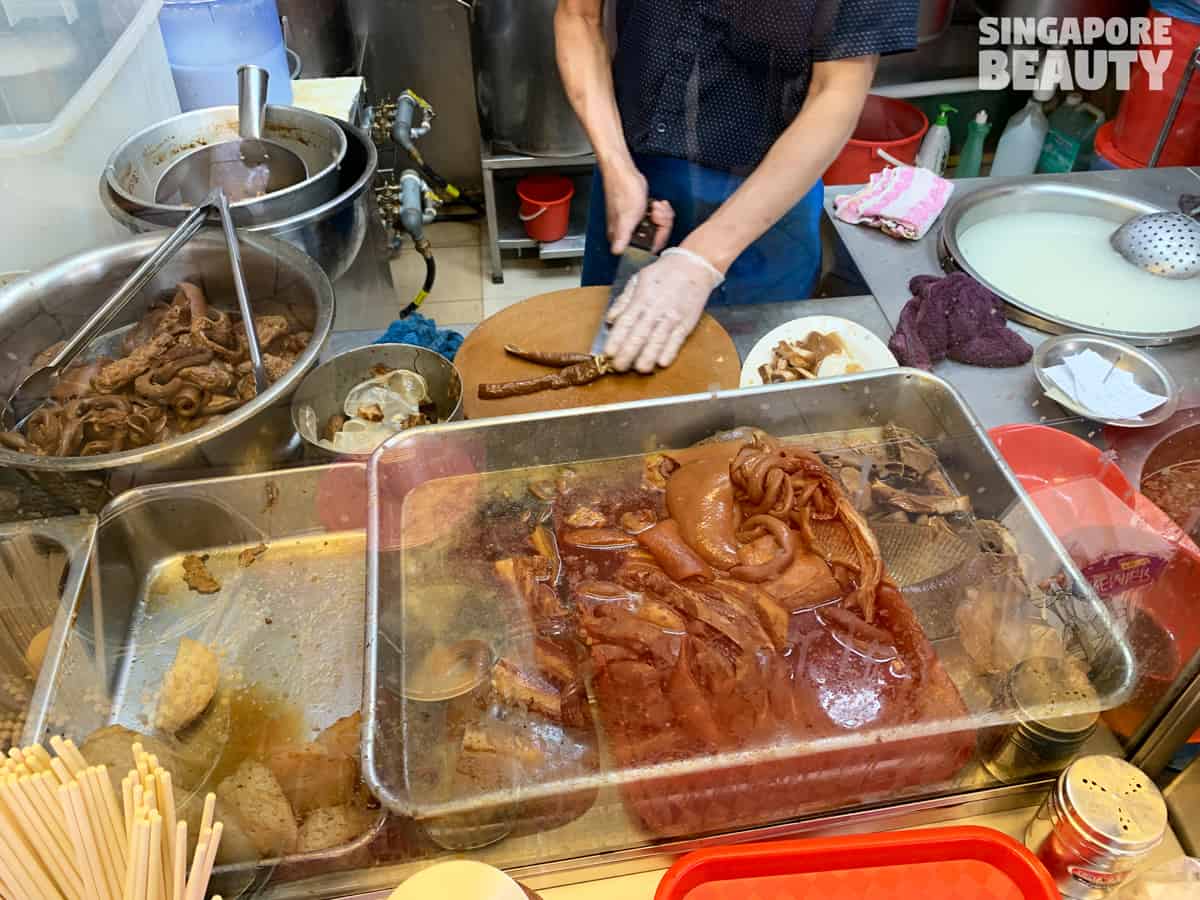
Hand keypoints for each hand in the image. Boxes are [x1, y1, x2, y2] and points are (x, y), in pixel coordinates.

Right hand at [602, 163, 673, 253]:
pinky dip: (661, 210)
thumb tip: (617, 251)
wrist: (623, 171)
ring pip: (658, 227)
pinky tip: (656, 203)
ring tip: (655, 205)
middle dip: (661, 223)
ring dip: (662, 215)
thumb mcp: (626, 217)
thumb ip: (622, 237)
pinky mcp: (641, 214)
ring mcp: (636, 223)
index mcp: (622, 237)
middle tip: (656, 211)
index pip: (648, 248)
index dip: (658, 237)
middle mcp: (628, 233)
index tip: (658, 225)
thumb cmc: (622, 189)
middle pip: (656, 238)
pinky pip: (658, 219)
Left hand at [603, 248, 724, 372]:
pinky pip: (677, 341)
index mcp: (641, 298)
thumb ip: (623, 300)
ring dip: (647, 358)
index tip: (608, 353)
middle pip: (639, 336)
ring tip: (639, 370)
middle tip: (618, 367)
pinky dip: (669, 352)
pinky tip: (661, 363)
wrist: (694, 266)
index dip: (616, 340)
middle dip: (627, 354)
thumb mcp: (638, 279)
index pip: (626, 323)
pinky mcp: (686, 323)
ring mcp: (672, 317)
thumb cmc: (664, 273)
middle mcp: (656, 310)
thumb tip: (610, 319)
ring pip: (657, 341)